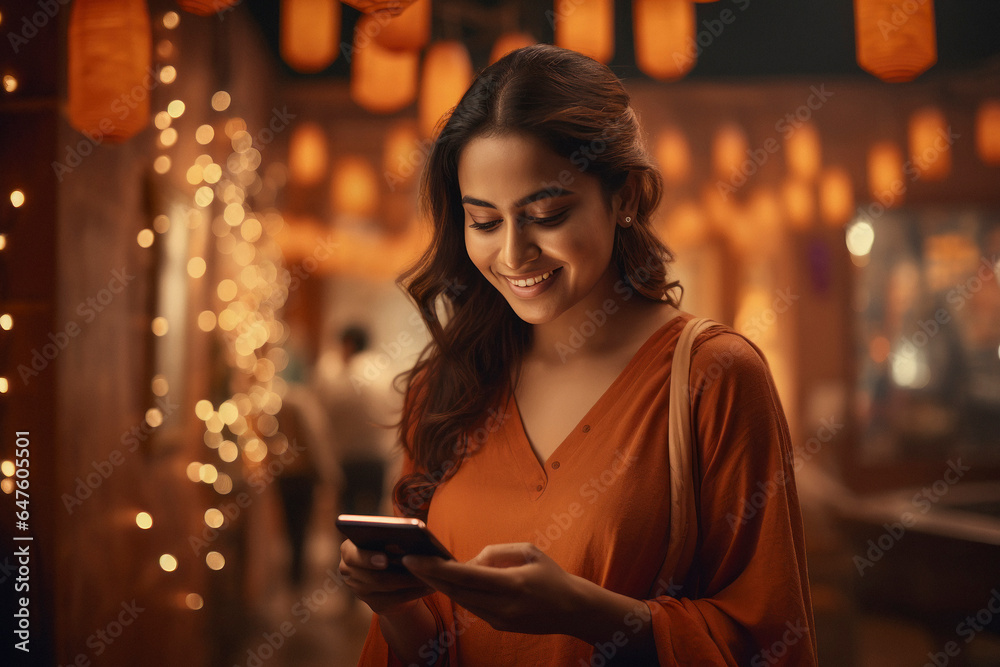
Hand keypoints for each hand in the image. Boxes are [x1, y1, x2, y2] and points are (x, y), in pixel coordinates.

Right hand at [338, 539, 432, 615]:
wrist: (390, 576)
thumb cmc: (390, 549)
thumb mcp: (388, 539)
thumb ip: (391, 535)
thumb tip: (408, 532)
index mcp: (348, 550)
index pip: (351, 555)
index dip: (368, 558)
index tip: (385, 560)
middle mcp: (348, 572)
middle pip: (373, 577)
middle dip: (399, 574)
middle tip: (418, 569)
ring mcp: (360, 591)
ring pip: (388, 589)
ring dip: (411, 582)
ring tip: (429, 576)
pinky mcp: (375, 605)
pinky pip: (397, 600)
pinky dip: (415, 592)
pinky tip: (430, 586)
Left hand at [401, 542, 593, 636]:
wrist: (573, 610)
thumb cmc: (552, 575)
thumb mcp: (529, 551)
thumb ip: (496, 552)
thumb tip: (469, 562)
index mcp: (512, 584)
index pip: (465, 576)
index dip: (436, 568)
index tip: (414, 558)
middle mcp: (503, 606)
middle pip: (456, 592)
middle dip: (429, 577)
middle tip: (407, 562)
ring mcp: (500, 620)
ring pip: (461, 602)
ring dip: (441, 586)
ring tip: (421, 570)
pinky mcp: (499, 626)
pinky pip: (473, 607)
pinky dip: (458, 594)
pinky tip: (445, 582)